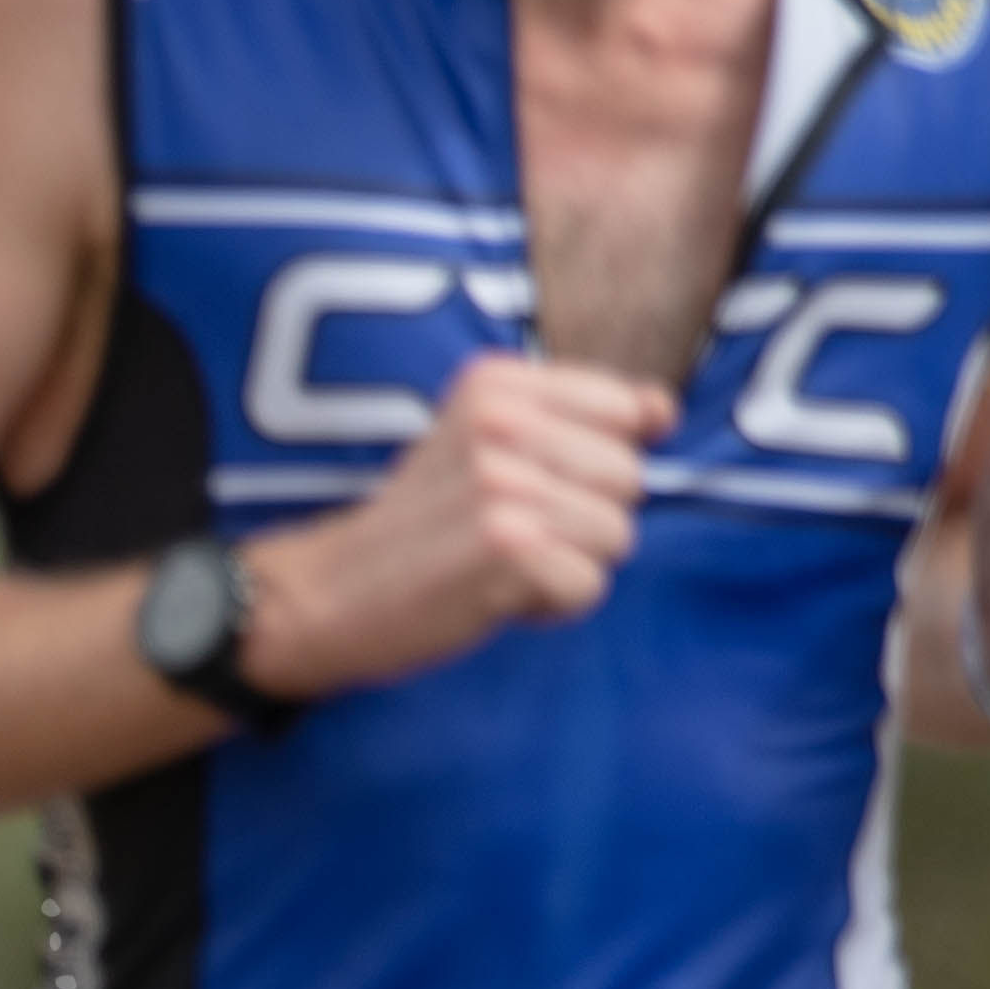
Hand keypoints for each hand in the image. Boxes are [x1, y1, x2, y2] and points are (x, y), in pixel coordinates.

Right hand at [251, 354, 668, 700]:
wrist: (327, 594)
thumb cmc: (422, 525)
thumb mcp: (488, 441)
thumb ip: (582, 416)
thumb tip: (662, 410)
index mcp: (494, 382)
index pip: (626, 410)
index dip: (594, 460)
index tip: (529, 481)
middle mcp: (499, 422)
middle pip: (629, 477)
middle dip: (585, 517)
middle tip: (506, 531)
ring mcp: (502, 483)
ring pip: (616, 535)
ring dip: (568, 566)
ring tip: (499, 564)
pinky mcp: (506, 549)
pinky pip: (587, 586)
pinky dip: (549, 606)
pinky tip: (494, 595)